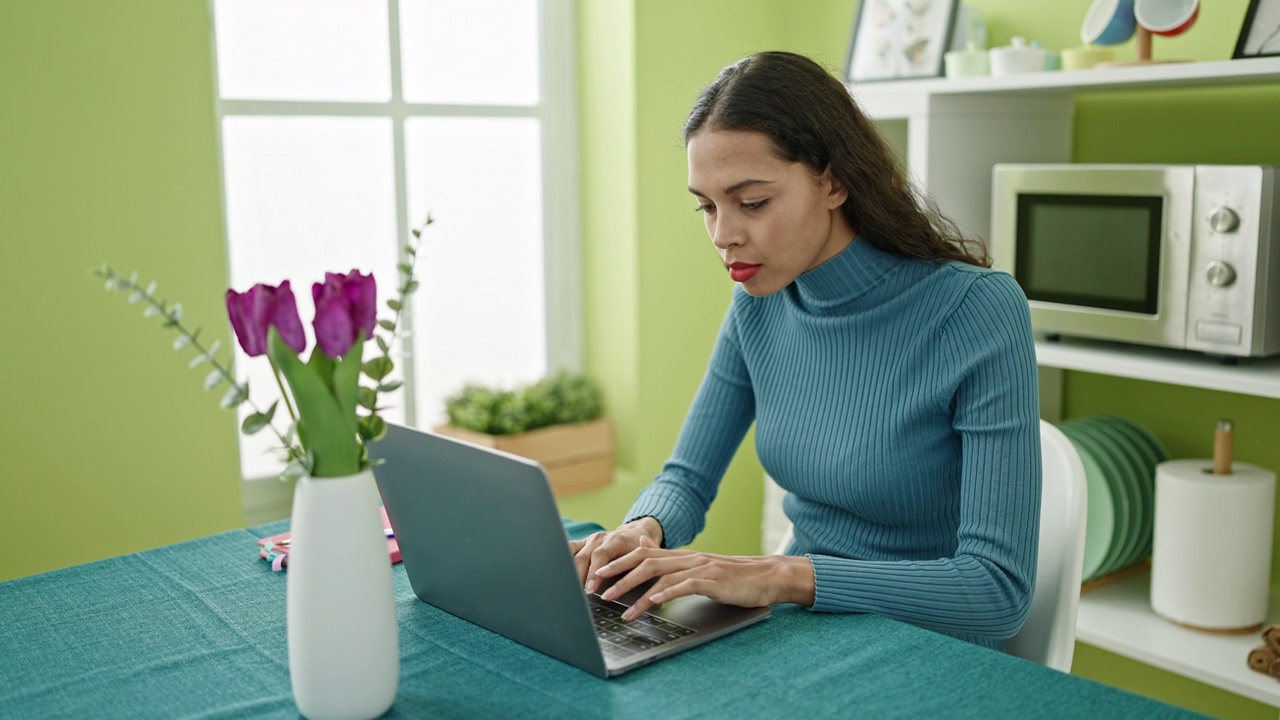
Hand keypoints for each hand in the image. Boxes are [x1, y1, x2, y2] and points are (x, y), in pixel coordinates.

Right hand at [569, 517, 663, 593]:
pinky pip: (569, 550)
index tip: (590, 590)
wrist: (636, 533)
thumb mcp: (646, 557)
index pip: (600, 556)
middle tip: (576, 596)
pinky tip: (560, 576)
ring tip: (566, 589)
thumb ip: (642, 566)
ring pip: (573, 553)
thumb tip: (645, 579)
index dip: (594, 574)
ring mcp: (590, 540)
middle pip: (584, 557)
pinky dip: (563, 562)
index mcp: (617, 539)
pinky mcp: (583, 543)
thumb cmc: (641, 550)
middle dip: (579, 577)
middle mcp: (601, 538)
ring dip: (569, 571)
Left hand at [592, 540, 815, 620]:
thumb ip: (670, 562)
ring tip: (621, 607)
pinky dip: (666, 593)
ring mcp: (699, 568)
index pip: (642, 554)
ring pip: (660, 576)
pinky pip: (685, 585)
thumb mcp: (697, 567)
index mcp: (681, 556)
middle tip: (598, 589)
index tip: (597, 572)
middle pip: (645, 562)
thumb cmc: (731, 577)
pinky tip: (653, 603)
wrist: (765, 576)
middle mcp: (687, 558)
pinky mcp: (712, 580)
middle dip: (619, 575)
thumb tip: (641, 551)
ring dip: (637, 592)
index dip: (618, 562)